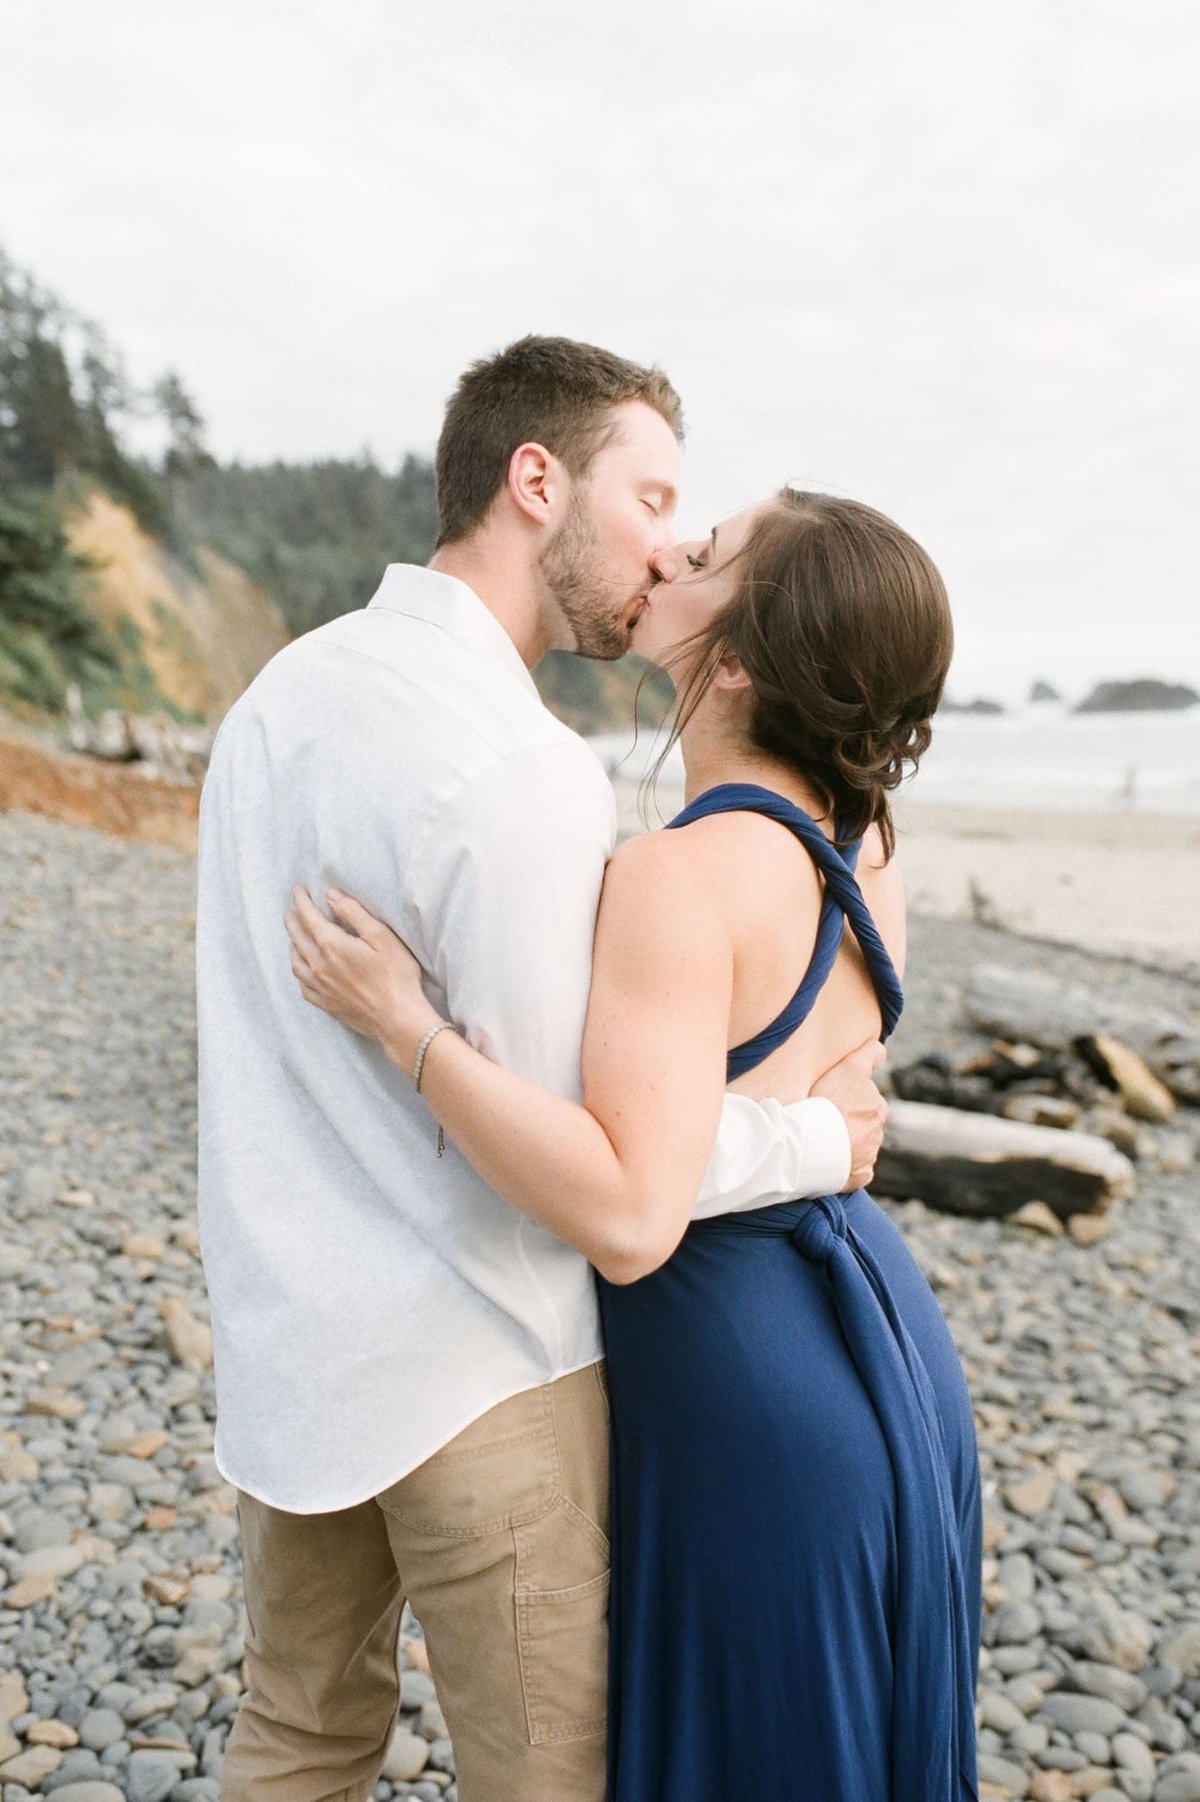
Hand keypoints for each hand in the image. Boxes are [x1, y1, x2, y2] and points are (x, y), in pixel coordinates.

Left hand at [284, 887, 439, 1066]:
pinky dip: (299, 970)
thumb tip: (331, 897)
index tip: (298, 890)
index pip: (308, 916)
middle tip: (292, 910)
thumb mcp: (380, 936)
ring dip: (293, 944)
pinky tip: (304, 969)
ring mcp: (319, 986)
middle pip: (297, 937)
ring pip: (295, 961)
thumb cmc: (395, 976)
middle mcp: (317, 965)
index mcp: (330, 945)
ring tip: (295, 937)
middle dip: (293, 920)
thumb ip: (353, 913)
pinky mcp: (324, 1003)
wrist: (397, 1019)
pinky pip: (302, 983)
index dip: (302, 901)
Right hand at [811, 1038, 888, 1191]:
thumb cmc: (823, 1104)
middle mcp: (876, 1128)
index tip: (837, 1101)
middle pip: (868, 1122)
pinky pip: (857, 1169)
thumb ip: (868, 1055)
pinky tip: (830, 1162)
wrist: (809, 1145)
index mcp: (875, 1104)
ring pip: (863, 1145)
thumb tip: (882, 1048)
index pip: (870, 1098)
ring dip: (849, 1142)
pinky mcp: (862, 1174)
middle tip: (828, 1121)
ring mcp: (870, 1152)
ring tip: (824, 1141)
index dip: (854, 1097)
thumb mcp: (848, 1069)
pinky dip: (848, 1166)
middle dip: (854, 1121)